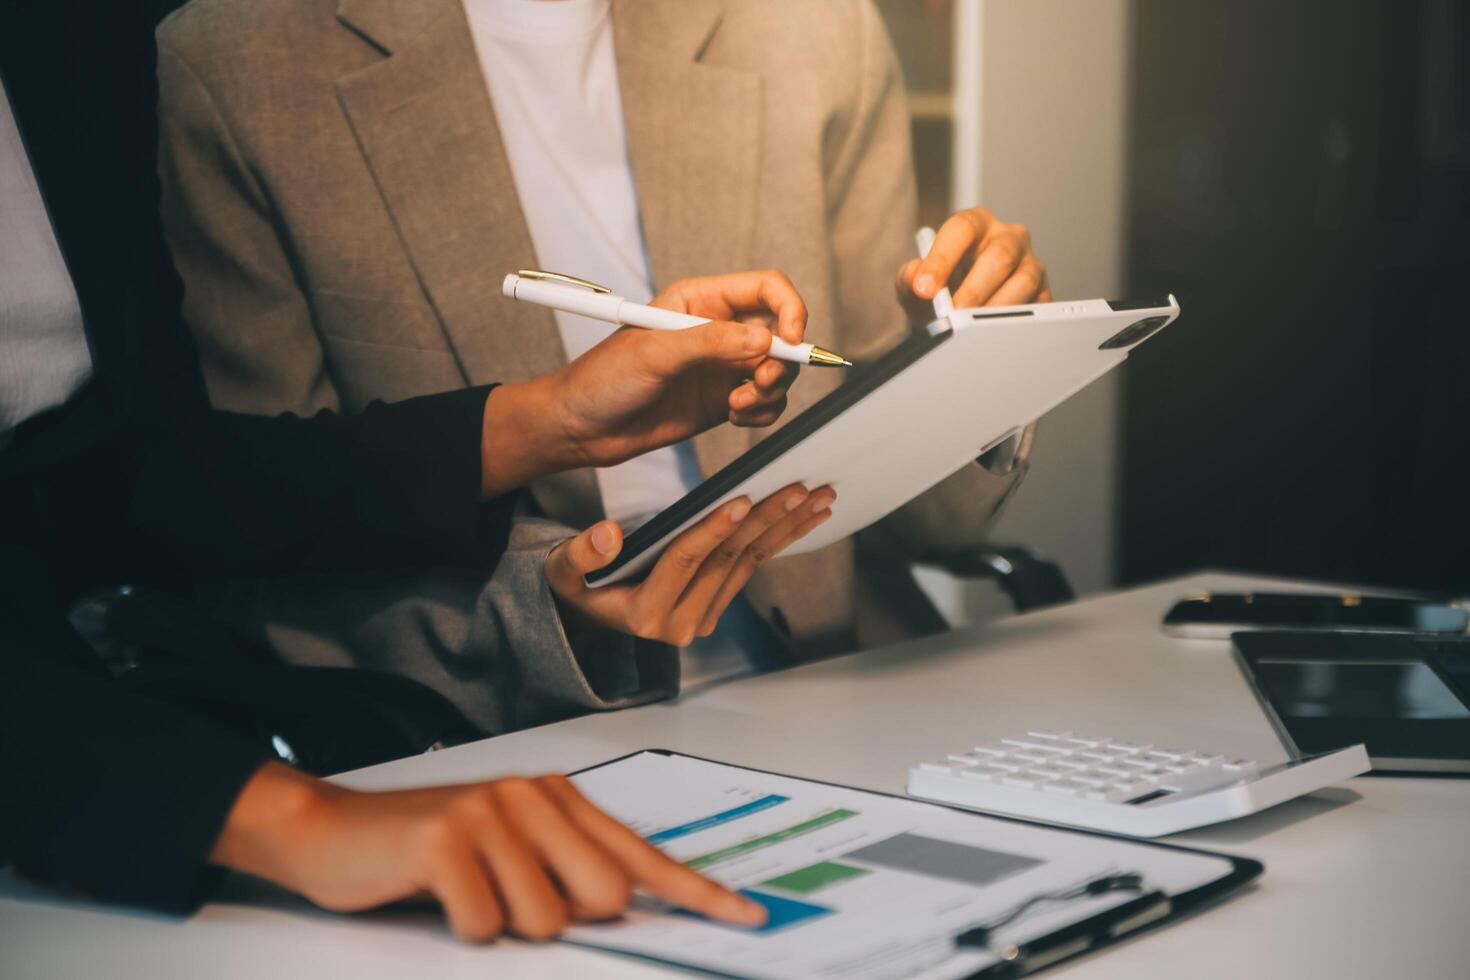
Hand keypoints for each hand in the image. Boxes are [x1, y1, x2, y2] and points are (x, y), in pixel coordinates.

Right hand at [212, 762, 766, 942]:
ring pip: (545, 922)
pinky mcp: (447, 839)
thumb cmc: (427, 849)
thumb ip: (567, 869)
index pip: (642, 855)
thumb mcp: (508, 850)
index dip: (697, 892)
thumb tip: (626, 909)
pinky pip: (486, 926)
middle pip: (603, 897)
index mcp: (558, 798)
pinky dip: (463, 928)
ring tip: (465, 892)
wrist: (330, 829)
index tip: (746, 917)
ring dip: (504, 927)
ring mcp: (491, 812)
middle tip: (507, 895)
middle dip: (562, 920)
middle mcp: (534, 795)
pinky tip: (437, 894)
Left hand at [481, 270, 807, 497]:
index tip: (790, 342)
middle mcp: (719, 330)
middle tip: (760, 384)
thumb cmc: (603, 379)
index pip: (766, 289)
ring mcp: (723, 366)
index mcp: (702, 300)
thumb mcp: (654, 353)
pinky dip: (763, 412)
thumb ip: (709, 343)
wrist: (582, 427)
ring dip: (771, 392)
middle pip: (782, 333)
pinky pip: (767, 402)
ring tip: (738, 406)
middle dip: (782, 361)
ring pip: (779, 371)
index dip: (789, 310)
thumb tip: (763, 341)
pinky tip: (735, 417)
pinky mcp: (724, 399)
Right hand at [546, 484, 836, 645]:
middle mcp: (680, 625)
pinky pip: (754, 565)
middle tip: (799, 487)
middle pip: (727, 560)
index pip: (683, 562)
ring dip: (785, 526)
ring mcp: (704, 618)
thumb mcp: (563, 569)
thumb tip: (609, 533)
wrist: (590, 612)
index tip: (742, 498)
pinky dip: (781, 537)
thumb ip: (582, 554)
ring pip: (749, 562)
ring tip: (817, 495)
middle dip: (766, 520)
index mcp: (644, 616)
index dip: (712, 529)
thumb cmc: (577, 582)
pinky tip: (807, 514)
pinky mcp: (718, 606)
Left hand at [896, 206, 1051, 317]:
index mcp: (974, 224)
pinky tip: (995, 333)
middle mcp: (1006, 237)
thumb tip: (917, 280)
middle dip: (973, 290)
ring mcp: (1030, 262)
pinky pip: (1039, 305)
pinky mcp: (1044, 291)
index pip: (961, 229)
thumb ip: (909, 278)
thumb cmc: (940, 289)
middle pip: (1000, 255)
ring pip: (1024, 280)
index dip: (943, 258)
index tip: (925, 289)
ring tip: (972, 329)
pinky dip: (1017, 322)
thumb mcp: (916, 283)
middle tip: (953, 316)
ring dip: (996, 308)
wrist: (958, 314)